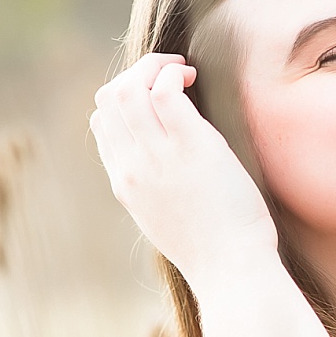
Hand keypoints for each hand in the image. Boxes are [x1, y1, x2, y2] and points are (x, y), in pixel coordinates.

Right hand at [90, 53, 277, 289]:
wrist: (232, 270)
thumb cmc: (217, 251)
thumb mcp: (171, 220)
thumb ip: (160, 190)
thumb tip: (173, 168)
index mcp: (126, 184)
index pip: (103, 124)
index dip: (126, 101)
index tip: (159, 99)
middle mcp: (133, 167)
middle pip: (108, 100)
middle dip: (136, 75)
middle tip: (172, 76)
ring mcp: (157, 157)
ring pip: (127, 88)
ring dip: (154, 67)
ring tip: (184, 72)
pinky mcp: (189, 146)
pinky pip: (162, 91)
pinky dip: (171, 74)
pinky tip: (192, 79)